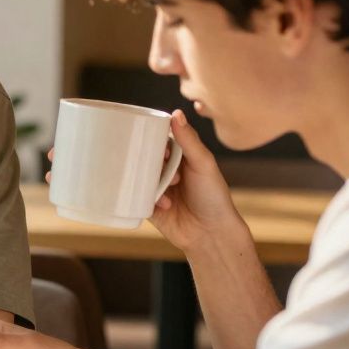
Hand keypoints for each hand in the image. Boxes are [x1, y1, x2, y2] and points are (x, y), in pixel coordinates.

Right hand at [46, 111, 244, 251]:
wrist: (213, 236)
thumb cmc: (214, 197)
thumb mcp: (203, 164)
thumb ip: (189, 142)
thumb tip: (175, 113)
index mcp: (165, 149)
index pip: (133, 133)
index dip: (109, 127)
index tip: (86, 121)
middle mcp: (151, 164)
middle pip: (114, 152)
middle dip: (85, 149)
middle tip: (60, 148)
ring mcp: (142, 185)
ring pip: (110, 174)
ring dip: (84, 171)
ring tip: (59, 169)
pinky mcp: (138, 205)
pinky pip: (115, 197)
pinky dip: (95, 195)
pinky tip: (77, 192)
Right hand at [147, 110, 246, 251]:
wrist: (211, 235)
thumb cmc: (213, 196)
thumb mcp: (203, 164)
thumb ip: (189, 140)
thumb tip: (176, 113)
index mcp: (179, 156)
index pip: (157, 140)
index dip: (154, 140)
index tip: (160, 149)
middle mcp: (164, 170)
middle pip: (143, 157)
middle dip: (150, 164)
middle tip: (168, 174)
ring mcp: (154, 188)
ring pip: (137, 177)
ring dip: (150, 183)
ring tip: (170, 193)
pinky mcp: (146, 206)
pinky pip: (134, 198)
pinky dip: (144, 199)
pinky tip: (163, 205)